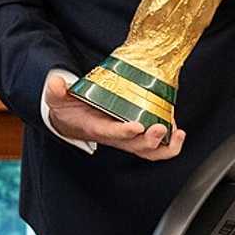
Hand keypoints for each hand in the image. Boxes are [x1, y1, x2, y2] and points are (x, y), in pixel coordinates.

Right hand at [44, 73, 185, 160]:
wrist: (72, 121)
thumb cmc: (68, 110)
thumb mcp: (57, 99)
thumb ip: (56, 92)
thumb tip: (58, 83)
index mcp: (95, 127)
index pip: (110, 133)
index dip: (123, 132)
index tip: (135, 126)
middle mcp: (114, 137)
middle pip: (135, 147)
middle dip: (150, 140)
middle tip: (160, 127)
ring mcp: (126, 138)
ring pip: (148, 151)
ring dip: (165, 146)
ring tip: (177, 133)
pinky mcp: (135, 134)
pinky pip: (154, 145)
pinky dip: (168, 141)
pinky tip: (177, 130)